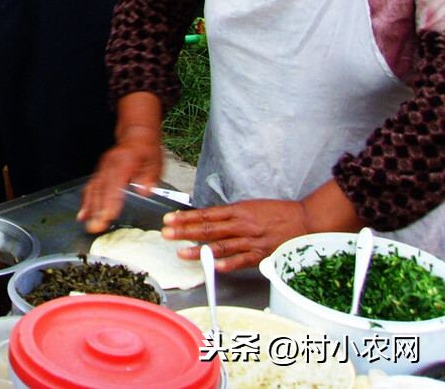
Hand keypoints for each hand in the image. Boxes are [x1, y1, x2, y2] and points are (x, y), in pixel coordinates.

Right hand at [78, 129, 163, 232]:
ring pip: (93, 188)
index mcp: (124, 161)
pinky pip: (91, 186)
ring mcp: (103, 167)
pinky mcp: (100, 170)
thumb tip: (146, 190)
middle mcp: (110, 164)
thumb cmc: (147, 149)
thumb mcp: (155, 161)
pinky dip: (85, 200)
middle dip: (97, 209)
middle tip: (95, 226)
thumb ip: (151, 177)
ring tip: (87, 223)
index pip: (116, 184)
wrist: (136, 133)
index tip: (108, 216)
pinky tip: (83, 213)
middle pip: (101, 189)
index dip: (111, 201)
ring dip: (90, 207)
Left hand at [161, 200, 312, 271]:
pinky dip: (228, 264)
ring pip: (221, 245)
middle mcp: (242, 224)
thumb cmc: (278, 213)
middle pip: (208, 228)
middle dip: (184, 231)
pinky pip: (242, 260)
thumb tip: (209, 220)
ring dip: (199, 249)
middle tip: (166, 233)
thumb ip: (231, 215)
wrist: (306, 220)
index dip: (186, 217)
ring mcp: (252, 240)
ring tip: (181, 252)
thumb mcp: (252, 207)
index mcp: (238, 211)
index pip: (206, 214)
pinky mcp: (263, 254)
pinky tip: (213, 266)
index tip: (169, 219)